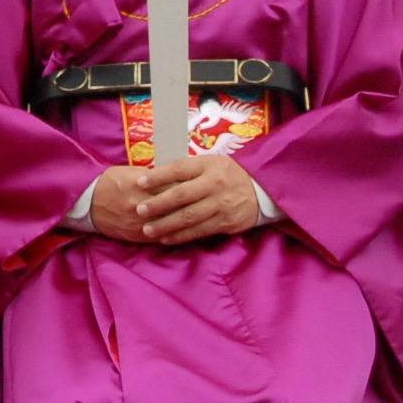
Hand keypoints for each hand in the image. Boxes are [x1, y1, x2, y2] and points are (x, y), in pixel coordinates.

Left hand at [91, 155, 270, 244]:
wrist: (262, 190)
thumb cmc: (229, 174)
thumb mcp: (212, 163)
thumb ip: (189, 170)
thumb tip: (156, 174)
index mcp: (209, 165)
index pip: (179, 169)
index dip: (158, 176)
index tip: (140, 182)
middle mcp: (214, 184)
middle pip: (180, 195)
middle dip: (157, 204)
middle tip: (139, 210)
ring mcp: (220, 204)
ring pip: (188, 217)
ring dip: (166, 225)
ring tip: (148, 229)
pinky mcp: (225, 222)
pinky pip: (199, 231)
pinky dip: (181, 236)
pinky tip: (167, 238)